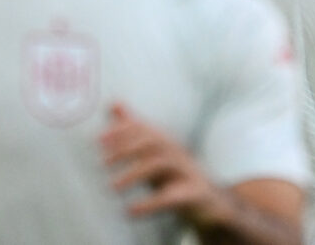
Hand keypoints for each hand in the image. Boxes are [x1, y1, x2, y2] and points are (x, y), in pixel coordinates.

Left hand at [99, 101, 231, 226]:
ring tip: (113, 187)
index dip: (123, 131)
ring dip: (135, 173)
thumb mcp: (154, 153)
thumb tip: (113, 103)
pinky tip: (132, 210)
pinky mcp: (195, 195)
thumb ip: (134, 131)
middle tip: (103, 162)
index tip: (99, 140)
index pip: (145, 128)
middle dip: (127, 148)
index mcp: (167, 144)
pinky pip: (174, 196)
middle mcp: (178, 153)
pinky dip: (152, 203)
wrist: (215, 203)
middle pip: (155, 140)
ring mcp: (188, 173)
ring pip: (163, 164)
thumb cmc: (177, 176)